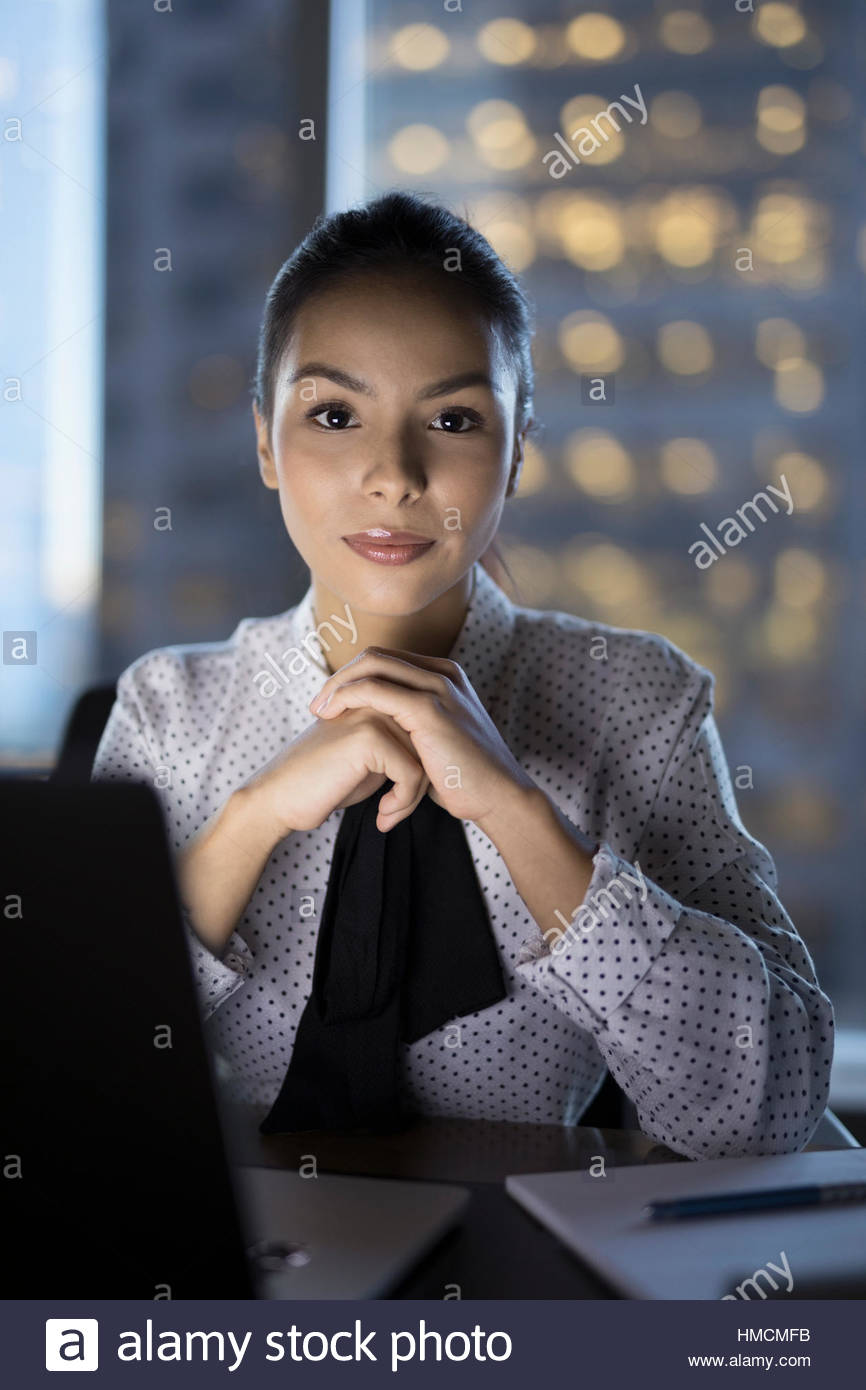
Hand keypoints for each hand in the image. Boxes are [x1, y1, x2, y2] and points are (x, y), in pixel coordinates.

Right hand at [242, 705, 429, 835]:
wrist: (278, 798)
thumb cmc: (323, 783)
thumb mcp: (369, 761)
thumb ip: (399, 747)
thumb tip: (436, 757)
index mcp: (377, 700)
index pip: (425, 731)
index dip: (423, 769)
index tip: (403, 800)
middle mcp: (377, 700)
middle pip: (429, 743)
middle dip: (421, 784)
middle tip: (395, 811)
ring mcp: (373, 714)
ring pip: (425, 758)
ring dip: (413, 797)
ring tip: (389, 815)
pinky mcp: (369, 737)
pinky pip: (412, 773)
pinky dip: (403, 802)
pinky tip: (382, 816)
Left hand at [308, 646, 536, 826]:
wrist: (500, 797)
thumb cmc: (467, 780)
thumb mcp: (437, 745)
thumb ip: (413, 731)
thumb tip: (385, 739)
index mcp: (445, 677)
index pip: (386, 661)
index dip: (353, 677)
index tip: (329, 703)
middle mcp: (443, 674)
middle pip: (375, 657)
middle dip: (340, 678)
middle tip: (316, 705)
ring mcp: (438, 687)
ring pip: (372, 667)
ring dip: (338, 686)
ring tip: (318, 712)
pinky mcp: (430, 708)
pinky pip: (375, 690)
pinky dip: (347, 698)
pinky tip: (332, 717)